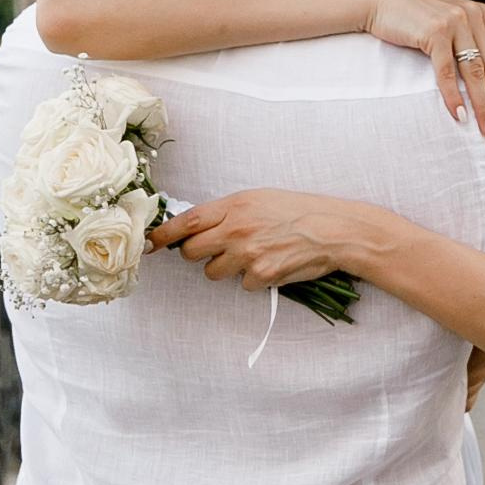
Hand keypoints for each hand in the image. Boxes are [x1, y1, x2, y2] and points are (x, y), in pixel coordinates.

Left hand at [150, 189, 355, 290]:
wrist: (333, 230)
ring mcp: (248, 254)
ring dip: (226, 269)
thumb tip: (199, 226)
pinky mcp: (262, 275)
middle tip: (217, 250)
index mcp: (234, 206)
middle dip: (197, 254)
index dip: (163, 234)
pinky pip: (243, 285)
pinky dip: (255, 279)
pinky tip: (272, 265)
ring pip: (213, 272)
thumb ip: (227, 212)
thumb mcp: (258, 199)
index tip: (151, 243)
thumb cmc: (298, 211)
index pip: (186, 221)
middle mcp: (236, 229)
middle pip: (192, 251)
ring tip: (252, 256)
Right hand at [359, 0, 484, 135]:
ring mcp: (454, 22)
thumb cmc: (417, 18)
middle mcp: (473, 16)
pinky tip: (460, 115)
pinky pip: (447, 72)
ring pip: (475, 72)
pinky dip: (454, 96)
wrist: (380, 2)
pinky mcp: (434, 32)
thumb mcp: (458, 25)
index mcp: (482, 15)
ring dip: (482, 105)